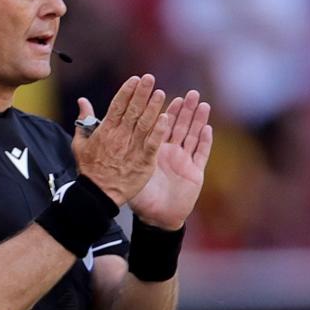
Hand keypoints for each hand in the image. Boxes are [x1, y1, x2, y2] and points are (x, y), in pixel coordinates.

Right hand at [72, 74, 170, 204]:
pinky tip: (166, 118)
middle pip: (132, 110)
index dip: (127, 91)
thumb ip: (83, 121)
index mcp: (105, 131)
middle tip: (150, 79)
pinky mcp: (143, 162)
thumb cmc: (89, 169)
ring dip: (153, 108)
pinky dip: (159, 131)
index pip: (117, 106)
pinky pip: (153, 143)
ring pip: (144, 124)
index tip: (136, 79)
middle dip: (142, 93)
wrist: (97, 194)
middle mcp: (119, 137)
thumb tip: (82, 101)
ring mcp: (132, 149)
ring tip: (161, 93)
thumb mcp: (80, 144)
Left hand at [128, 90, 212, 229]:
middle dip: (184, 110)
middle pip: (178, 126)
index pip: (158, 125)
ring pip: (192, 136)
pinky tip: (207, 128)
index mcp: (153, 150)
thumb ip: (119, 151)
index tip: (161, 92)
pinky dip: (204, 141)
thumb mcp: (128, 171)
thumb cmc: (140, 196)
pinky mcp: (195, 172)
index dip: (161, 110)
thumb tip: (102, 135)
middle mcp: (170, 153)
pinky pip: (201, 154)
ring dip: (197, 120)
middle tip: (189, 93)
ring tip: (201, 103)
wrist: (156, 217)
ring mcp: (184, 161)